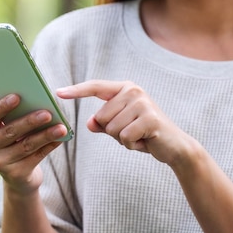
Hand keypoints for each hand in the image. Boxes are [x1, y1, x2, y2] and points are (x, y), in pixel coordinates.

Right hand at [0, 94, 68, 195]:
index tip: (17, 96)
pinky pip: (36, 157)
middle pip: (10, 131)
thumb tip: (19, 92)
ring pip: (26, 145)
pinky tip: (60, 139)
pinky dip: (49, 147)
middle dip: (30, 121)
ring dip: (45, 135)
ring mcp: (0, 163)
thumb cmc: (13, 144)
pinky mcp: (16, 174)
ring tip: (61, 127)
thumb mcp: (6, 130)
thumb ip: (8, 114)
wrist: (17, 177)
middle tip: (47, 113)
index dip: (2, 106)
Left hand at [57, 80, 194, 165]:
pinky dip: (131, 145)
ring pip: (111, 128)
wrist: (174, 146)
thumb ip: (102, 124)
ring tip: (139, 136)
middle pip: (101, 117)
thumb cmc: (144, 134)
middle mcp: (133, 91)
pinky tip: (145, 141)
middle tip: (132, 132)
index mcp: (124, 89)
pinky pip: (124, 137)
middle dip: (112, 131)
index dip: (76, 91)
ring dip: (123, 139)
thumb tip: (89, 122)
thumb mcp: (119, 128)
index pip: (95, 87)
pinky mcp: (149, 118)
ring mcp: (142, 103)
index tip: (58, 93)